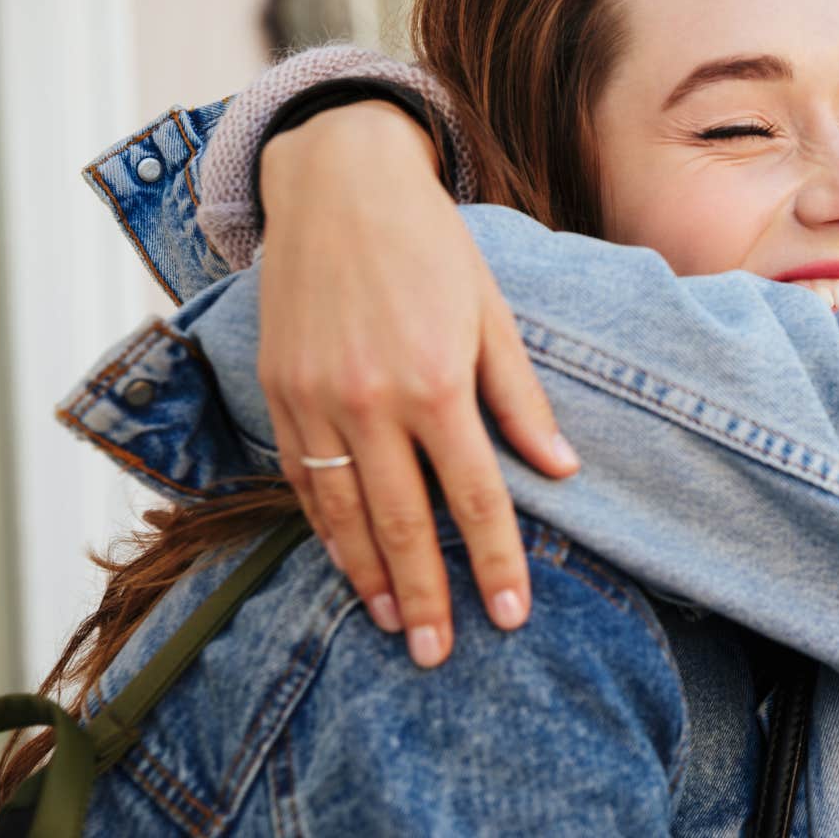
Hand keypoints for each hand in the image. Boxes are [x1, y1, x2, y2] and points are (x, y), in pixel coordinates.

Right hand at [257, 101, 579, 666]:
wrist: (338, 185)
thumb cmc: (432, 246)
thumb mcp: (493, 313)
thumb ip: (522, 399)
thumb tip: (561, 470)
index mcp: (437, 381)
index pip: (475, 496)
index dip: (495, 560)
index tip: (510, 615)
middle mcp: (370, 400)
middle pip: (404, 522)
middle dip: (427, 595)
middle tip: (444, 654)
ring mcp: (315, 399)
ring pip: (343, 513)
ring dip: (370, 577)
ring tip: (397, 626)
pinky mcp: (277, 390)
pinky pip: (301, 478)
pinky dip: (323, 528)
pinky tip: (346, 562)